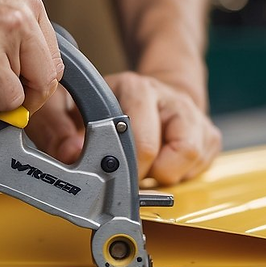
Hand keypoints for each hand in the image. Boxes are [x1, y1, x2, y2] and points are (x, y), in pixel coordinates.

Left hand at [26, 72, 220, 184]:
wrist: (152, 95)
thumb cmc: (106, 107)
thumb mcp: (69, 106)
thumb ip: (57, 127)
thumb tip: (69, 152)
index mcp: (135, 90)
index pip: (142, 138)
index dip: (129, 165)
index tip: (114, 175)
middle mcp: (169, 100)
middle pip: (177, 149)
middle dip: (149, 173)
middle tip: (130, 175)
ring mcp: (193, 116)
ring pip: (193, 157)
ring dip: (168, 174)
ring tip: (147, 169)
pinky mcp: (208, 135)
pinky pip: (203, 166)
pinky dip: (182, 175)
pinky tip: (163, 166)